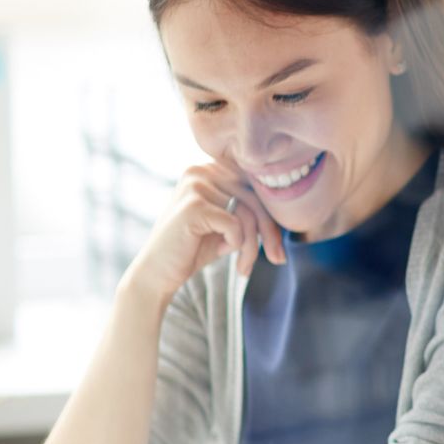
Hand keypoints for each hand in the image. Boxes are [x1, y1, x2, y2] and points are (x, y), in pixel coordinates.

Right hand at [124, 162, 286, 304]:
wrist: (158, 273)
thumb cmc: (194, 248)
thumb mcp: (228, 224)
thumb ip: (250, 209)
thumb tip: (286, 206)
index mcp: (210, 169)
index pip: (255, 185)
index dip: (271, 215)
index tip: (278, 245)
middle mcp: (201, 170)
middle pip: (256, 197)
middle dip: (270, 233)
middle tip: (277, 259)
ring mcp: (196, 185)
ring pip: (248, 213)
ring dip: (252, 245)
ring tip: (244, 266)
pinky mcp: (194, 205)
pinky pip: (236, 225)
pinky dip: (235, 243)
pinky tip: (223, 252)